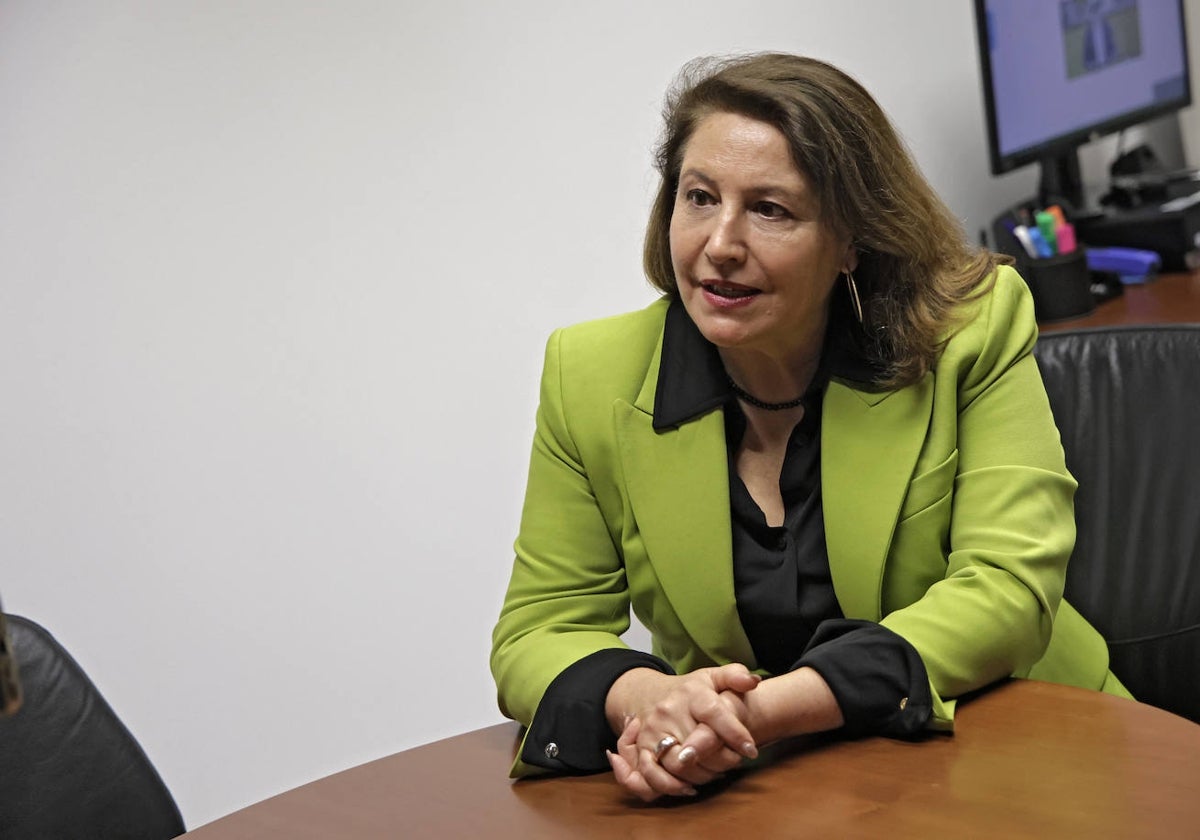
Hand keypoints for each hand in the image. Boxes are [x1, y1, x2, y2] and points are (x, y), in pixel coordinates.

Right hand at [604, 664, 760, 800]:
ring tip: (717, 773)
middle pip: (698, 746)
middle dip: (723, 760)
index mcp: (691, 693)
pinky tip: (690, 787)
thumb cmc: (691, 692)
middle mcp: (668, 711)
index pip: (713, 713)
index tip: (751, 750)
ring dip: (702, 775)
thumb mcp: (713, 678)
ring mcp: (652, 730)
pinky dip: (670, 786)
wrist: (652, 694)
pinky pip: (650, 774)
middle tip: (736, 762)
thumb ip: (735, 676)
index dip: (734, 733)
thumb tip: (753, 681)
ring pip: (677, 764)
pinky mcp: (641, 748)